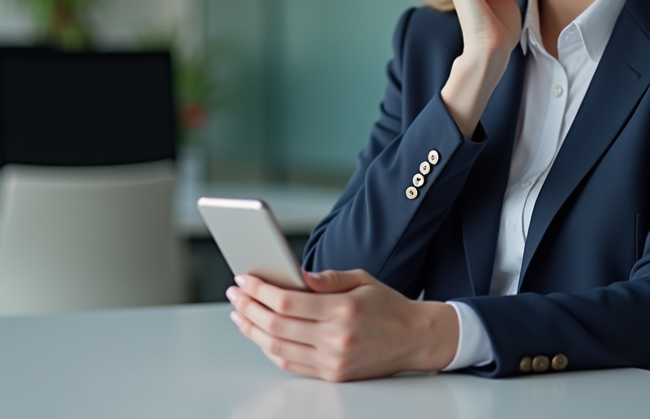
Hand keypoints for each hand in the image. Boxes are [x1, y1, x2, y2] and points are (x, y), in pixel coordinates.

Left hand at [226, 269, 458, 381]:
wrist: (415, 339)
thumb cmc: (388, 306)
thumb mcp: (362, 279)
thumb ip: (327, 278)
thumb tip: (295, 274)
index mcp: (343, 310)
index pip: (288, 301)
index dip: (260, 290)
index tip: (243, 279)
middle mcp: (336, 339)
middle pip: (277, 326)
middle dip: (249, 308)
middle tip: (234, 294)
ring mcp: (334, 362)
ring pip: (278, 348)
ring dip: (253, 330)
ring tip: (240, 314)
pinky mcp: (333, 376)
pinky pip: (291, 364)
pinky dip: (270, 349)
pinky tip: (260, 334)